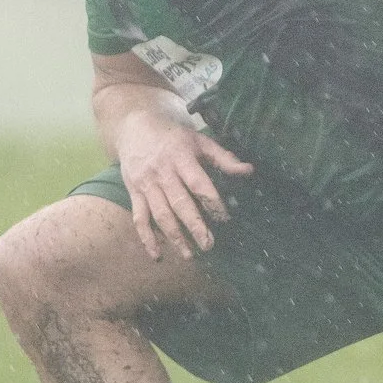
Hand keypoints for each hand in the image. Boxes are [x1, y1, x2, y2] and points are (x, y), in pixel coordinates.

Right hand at [115, 113, 252, 261]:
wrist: (134, 128)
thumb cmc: (173, 136)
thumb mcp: (198, 141)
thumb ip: (223, 157)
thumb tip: (248, 170)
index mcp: (181, 157)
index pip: (198, 183)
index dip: (212, 202)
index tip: (224, 218)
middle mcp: (162, 172)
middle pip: (179, 203)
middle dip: (194, 226)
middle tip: (208, 245)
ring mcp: (146, 184)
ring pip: (160, 214)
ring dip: (174, 237)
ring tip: (189, 255)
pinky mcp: (134, 193)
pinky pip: (139, 218)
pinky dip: (147, 238)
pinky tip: (157, 255)